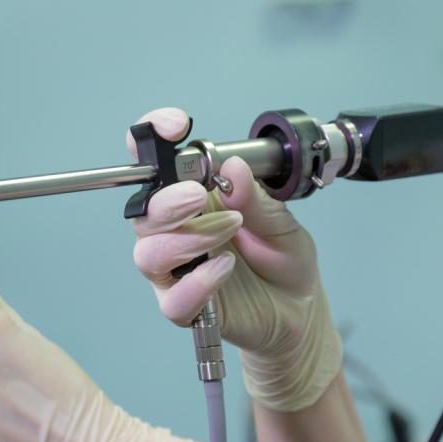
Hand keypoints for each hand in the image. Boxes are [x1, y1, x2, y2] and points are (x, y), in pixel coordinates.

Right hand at [129, 108, 341, 411]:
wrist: (298, 312)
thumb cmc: (284, 263)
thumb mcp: (283, 224)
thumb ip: (257, 200)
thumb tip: (234, 168)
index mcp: (196, 200)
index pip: (158, 164)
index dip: (153, 138)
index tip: (174, 126)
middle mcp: (178, 232)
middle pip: (143, 213)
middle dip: (166, 202)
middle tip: (198, 197)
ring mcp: (178, 270)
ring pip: (148, 253)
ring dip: (186, 240)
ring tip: (229, 233)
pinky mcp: (186, 307)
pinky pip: (172, 298)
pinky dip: (197, 283)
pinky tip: (225, 271)